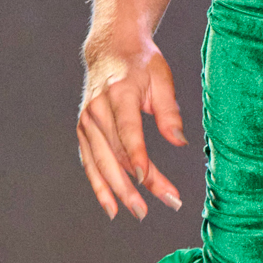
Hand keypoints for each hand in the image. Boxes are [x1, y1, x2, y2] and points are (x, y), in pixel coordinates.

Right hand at [78, 40, 185, 222]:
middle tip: (149, 210)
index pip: (127, 130)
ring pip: (101, 162)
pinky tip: (112, 206)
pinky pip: (90, 162)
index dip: (137, 156)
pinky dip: (99, 185)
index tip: (147, 179)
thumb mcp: (162, 78)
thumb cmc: (142, 64)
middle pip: (114, 153)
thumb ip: (169, 111)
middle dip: (131, 184)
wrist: (110, 49)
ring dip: (117, 191)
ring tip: (136, 213)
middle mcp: (97, 109)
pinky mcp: (83, 130)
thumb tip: (179, 142)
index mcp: (119, 93)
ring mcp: (87, 120)